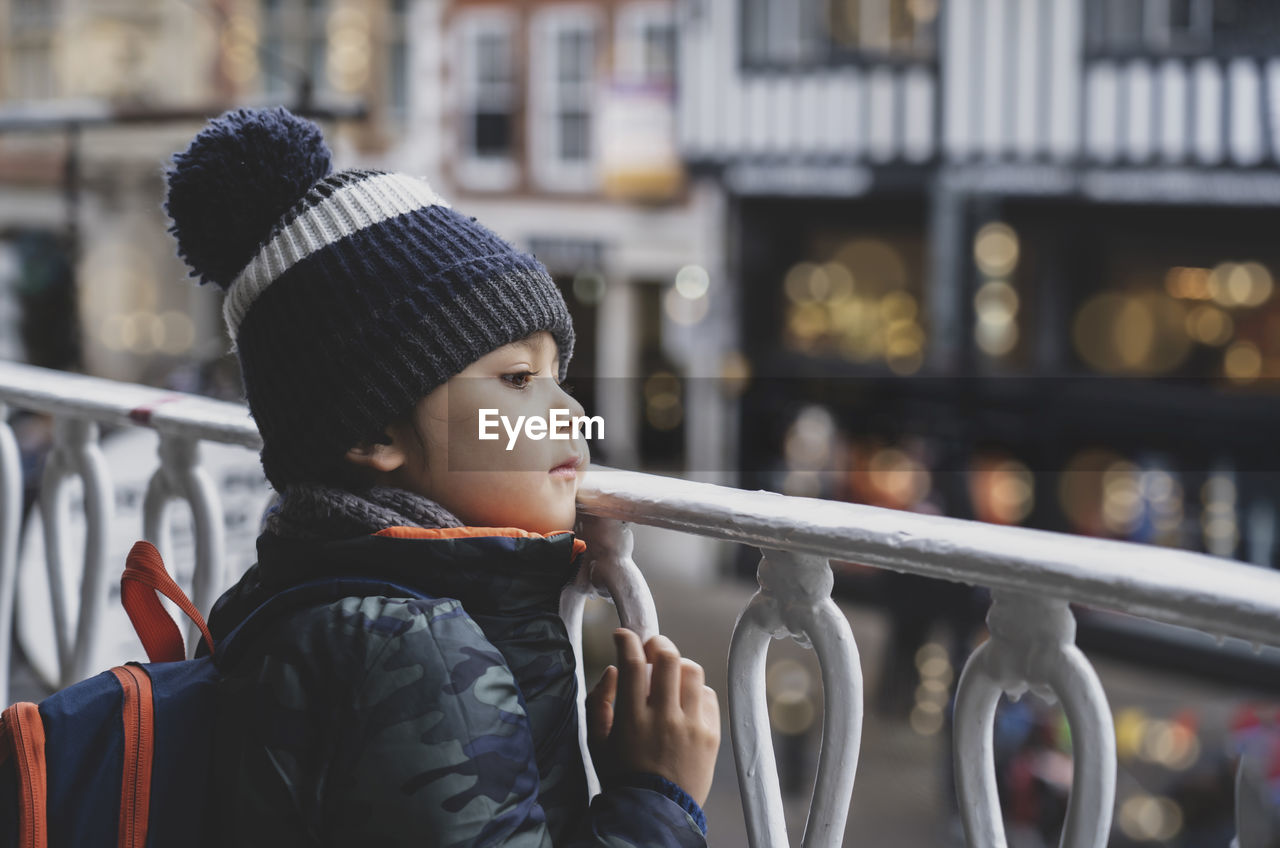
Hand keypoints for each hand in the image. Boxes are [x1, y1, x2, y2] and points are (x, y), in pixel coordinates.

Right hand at [585, 628, 719, 806]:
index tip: (623, 635)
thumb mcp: (596, 743)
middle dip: (658, 643)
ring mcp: (691, 727)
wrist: (655, 814)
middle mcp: (664, 719)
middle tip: (651, 647)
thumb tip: (614, 670)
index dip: (627, 640)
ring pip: (692, 671)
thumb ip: (598, 702)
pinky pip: (708, 695)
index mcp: (632, 719)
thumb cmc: (621, 776)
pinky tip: (684, 701)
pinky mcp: (711, 736)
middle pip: (668, 658)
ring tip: (669, 675)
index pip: (632, 663)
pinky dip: (695, 691)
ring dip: (678, 666)